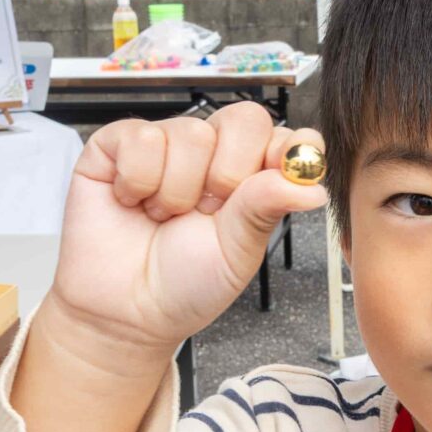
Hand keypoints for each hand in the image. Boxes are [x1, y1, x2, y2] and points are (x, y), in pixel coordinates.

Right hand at [47, 105, 325, 366]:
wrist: (125, 312)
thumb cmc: (183, 285)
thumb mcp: (237, 253)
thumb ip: (267, 208)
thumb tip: (314, 188)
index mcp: (249, 177)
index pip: (281, 136)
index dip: (286, 150)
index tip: (282, 172)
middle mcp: (211, 153)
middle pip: (244, 120)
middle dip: (228, 174)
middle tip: (206, 212)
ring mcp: (166, 145)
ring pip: (190, 133)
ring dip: (176, 190)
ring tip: (162, 216)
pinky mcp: (117, 145)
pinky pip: (141, 137)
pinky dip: (138, 180)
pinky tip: (132, 202)